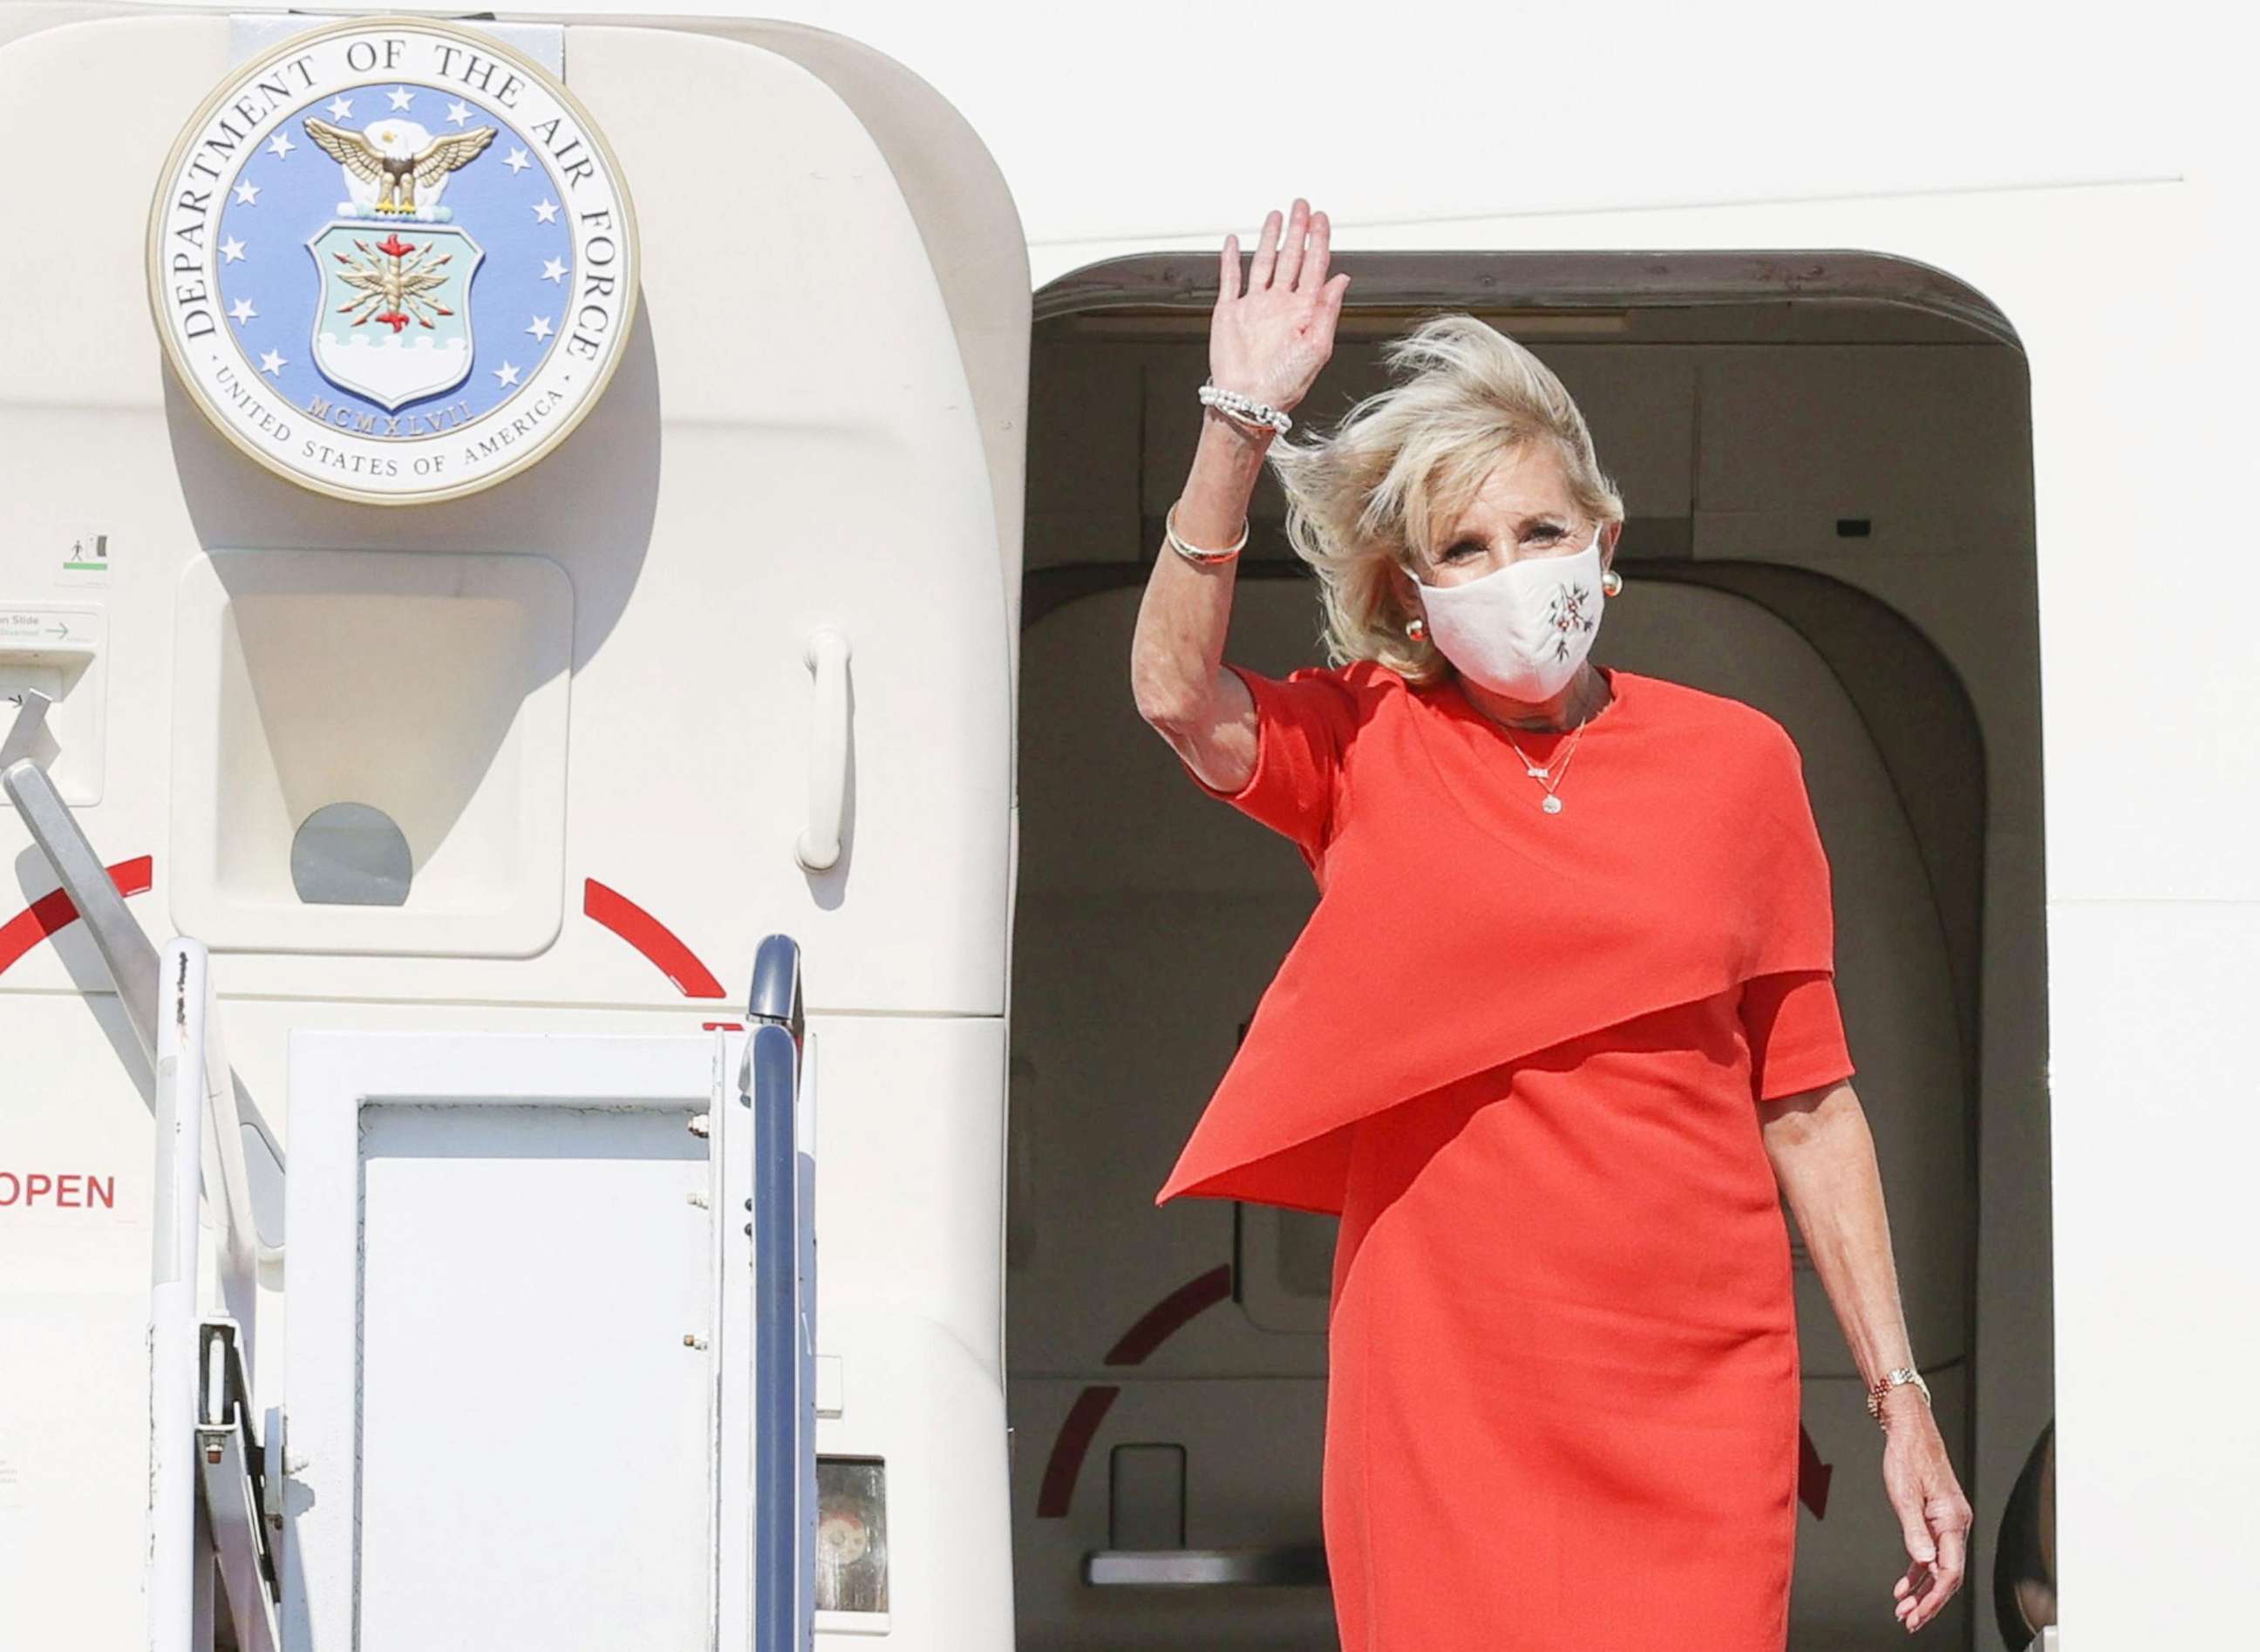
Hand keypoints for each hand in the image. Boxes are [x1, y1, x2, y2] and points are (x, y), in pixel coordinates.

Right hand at [1211, 197, 1350, 416]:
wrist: (1249, 402)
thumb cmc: (1285, 384)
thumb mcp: (1318, 347)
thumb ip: (1329, 309)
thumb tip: (1342, 278)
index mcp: (1304, 311)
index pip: (1315, 266)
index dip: (1319, 240)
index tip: (1322, 219)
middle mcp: (1280, 305)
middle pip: (1291, 257)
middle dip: (1297, 231)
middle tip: (1302, 206)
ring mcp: (1255, 306)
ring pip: (1263, 262)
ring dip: (1269, 238)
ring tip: (1276, 216)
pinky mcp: (1230, 312)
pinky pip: (1231, 279)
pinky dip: (1231, 259)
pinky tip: (1235, 242)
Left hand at [1880, 1393, 1973, 1632]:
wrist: (1909, 1429)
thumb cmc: (1907, 1455)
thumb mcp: (1904, 1494)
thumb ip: (1914, 1530)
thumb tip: (1923, 1563)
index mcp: (1953, 1519)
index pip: (1950, 1571)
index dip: (1934, 1597)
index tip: (1918, 1614)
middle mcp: (1955, 1523)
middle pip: (1948, 1574)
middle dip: (1929, 1601)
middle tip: (1909, 1620)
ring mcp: (1947, 1522)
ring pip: (1939, 1566)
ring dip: (1922, 1589)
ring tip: (1904, 1609)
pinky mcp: (1935, 1518)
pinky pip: (1931, 1553)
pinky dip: (1918, 1571)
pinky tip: (1905, 1585)